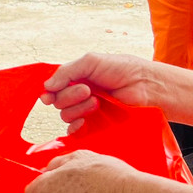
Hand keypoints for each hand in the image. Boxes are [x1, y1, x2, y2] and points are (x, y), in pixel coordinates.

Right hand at [41, 53, 158, 133]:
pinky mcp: (95, 126)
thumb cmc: (123, 70)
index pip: (54, 87)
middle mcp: (80, 94)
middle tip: (88, 90)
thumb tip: (46, 86)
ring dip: (78, 108)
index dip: (49, 92)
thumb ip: (66, 72)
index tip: (48, 96)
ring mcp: (87, 111)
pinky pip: (74, 131)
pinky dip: (75, 127)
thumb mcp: (91, 62)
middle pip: (58, 101)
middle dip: (70, 96)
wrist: (146, 87)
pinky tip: (84, 121)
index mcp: (78, 78)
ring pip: (65, 115)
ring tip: (97, 102)